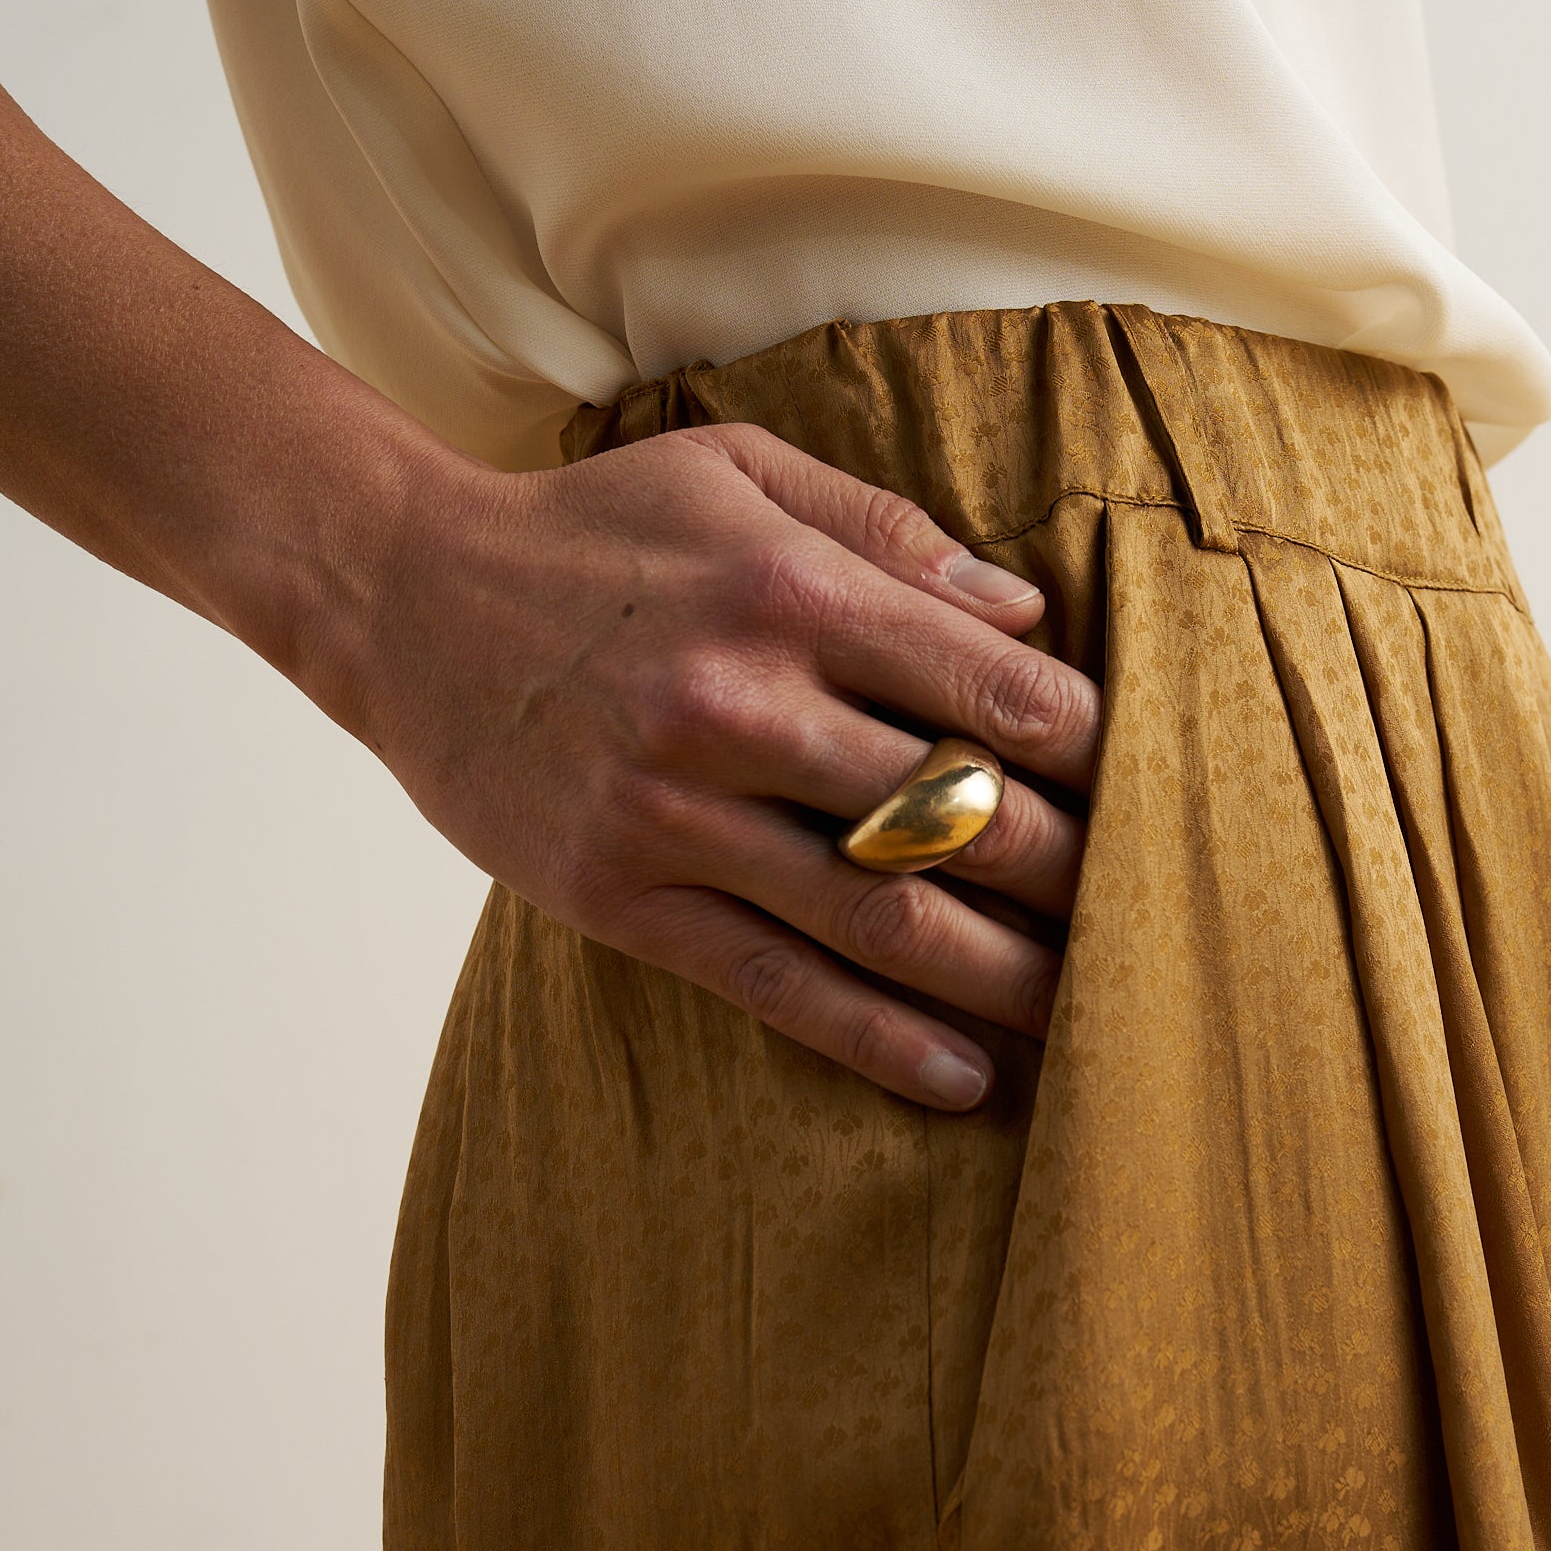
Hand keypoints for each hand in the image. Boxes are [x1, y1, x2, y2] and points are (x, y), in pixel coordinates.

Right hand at [342, 421, 1100, 1110]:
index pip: (990, 687)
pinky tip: (964, 1078)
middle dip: (1072, 875)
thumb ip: (885, 532)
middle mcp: (740, 702)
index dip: (1091, 749)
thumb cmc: (591, 533)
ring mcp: (677, 810)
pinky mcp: (625, 895)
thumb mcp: (733, 473)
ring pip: (881, 914)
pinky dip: (878, 1039)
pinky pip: (776, 982)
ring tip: (1094, 1027)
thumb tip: (1027, 613)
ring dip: (1003, 979)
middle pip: (956, 811)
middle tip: (1150, 923)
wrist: (400, 599)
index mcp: (788, 588)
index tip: (1150, 794)